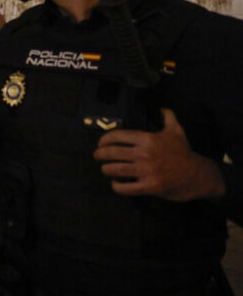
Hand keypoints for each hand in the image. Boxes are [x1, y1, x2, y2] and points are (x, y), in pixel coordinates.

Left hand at [94, 108, 225, 200]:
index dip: (104, 139)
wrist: (198, 175)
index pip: (117, 136)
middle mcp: (145, 154)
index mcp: (147, 139)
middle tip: (96, 156)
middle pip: (112, 153)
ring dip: (105, 169)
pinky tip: (115, 183)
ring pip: (115, 169)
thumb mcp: (177, 131)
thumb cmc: (184, 152)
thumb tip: (162, 107)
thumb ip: (168, 117)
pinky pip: (126, 188)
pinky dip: (116, 186)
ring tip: (104, 169)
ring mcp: (147, 171)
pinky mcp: (150, 186)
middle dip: (100, 154)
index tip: (100, 143)